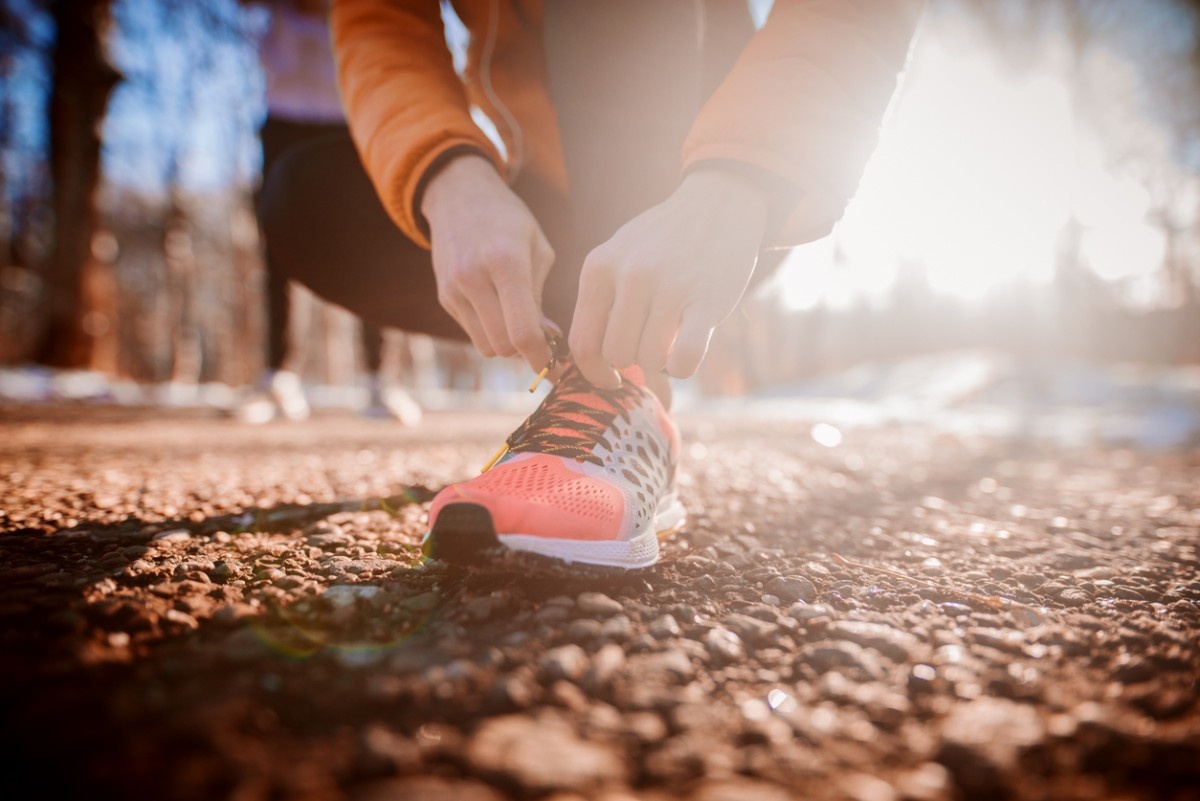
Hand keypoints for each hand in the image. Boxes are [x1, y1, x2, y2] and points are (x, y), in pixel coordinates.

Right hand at [420, 154, 554, 370]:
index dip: (542, 358)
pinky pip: (472, 332)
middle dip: (525, 351)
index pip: (522, 331)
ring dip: (506, 343)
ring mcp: (453, 289)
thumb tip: (547, 341)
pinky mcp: (443, 296)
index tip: (556, 369)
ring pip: (485, 346)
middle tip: (543, 343)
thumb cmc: (509, 221)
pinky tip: (498, 306)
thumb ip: (540, 298)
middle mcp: (473, 277)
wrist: (458, 195)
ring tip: (519, 321)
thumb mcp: (537, 249)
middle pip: (503, 346)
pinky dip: (489, 330)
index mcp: (506, 262)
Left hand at [568, 169, 767, 387]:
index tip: (611, 380)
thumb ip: (601, 301)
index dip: (594, 373)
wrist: (717, 204)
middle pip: (616, 355)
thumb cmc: (661, 241)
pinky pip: (684, 359)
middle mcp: (631, 275)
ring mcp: (670, 286)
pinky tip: (688, 352)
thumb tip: (593, 364)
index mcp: (599, 267)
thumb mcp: (618, 256)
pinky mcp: (708, 300)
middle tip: (648, 349)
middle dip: (632, 363)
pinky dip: (683, 367)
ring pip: (649, 359)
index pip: (582, 342)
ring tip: (670, 339)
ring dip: (660, 362)